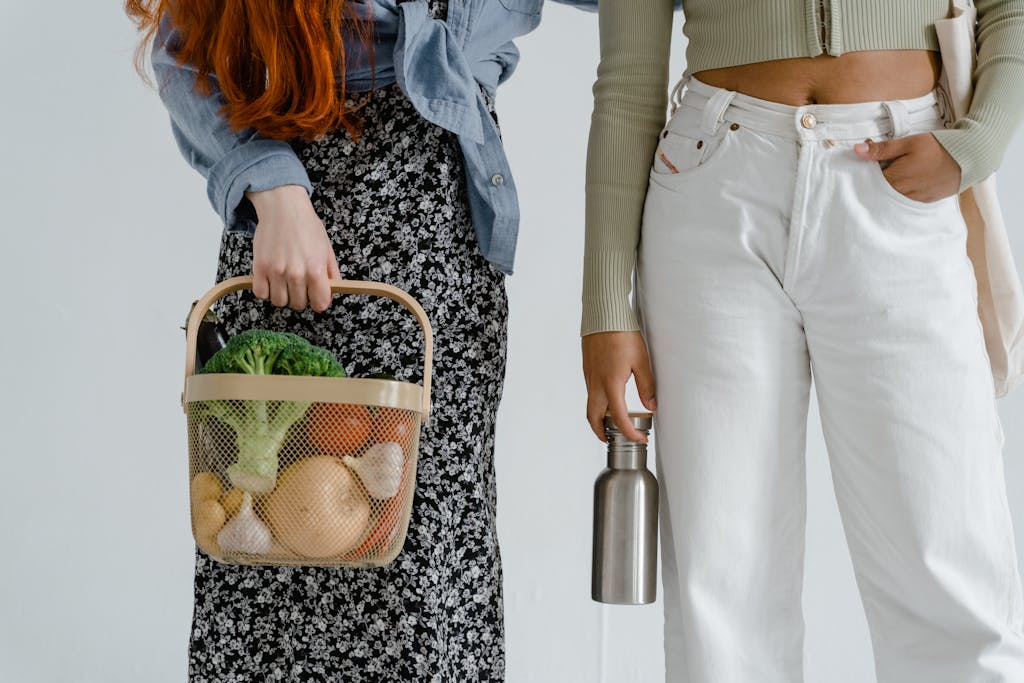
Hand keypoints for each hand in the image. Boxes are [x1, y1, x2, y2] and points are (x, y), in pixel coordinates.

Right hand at [247, 185, 341, 312]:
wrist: (284, 208)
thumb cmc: (307, 227)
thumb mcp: (327, 250)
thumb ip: (331, 274)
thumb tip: (331, 293)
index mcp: (316, 270)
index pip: (320, 304)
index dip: (319, 301)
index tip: (316, 295)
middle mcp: (296, 274)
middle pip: (299, 305)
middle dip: (301, 297)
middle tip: (300, 284)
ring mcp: (276, 272)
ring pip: (279, 302)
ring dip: (283, 295)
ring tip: (285, 281)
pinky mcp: (259, 268)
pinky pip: (261, 293)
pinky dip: (266, 290)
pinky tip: (272, 280)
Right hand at [582, 330, 656, 443]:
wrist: (603, 316)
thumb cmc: (622, 334)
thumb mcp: (641, 360)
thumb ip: (646, 385)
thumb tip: (651, 405)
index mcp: (611, 384)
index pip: (618, 418)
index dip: (630, 433)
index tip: (639, 438)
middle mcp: (596, 384)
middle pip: (593, 419)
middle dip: (602, 433)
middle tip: (614, 439)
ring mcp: (589, 377)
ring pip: (590, 406)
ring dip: (598, 419)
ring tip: (612, 423)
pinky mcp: (587, 370)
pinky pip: (590, 394)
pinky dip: (597, 405)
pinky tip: (608, 399)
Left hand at [854, 132, 960, 202]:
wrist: (970, 157)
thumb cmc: (939, 147)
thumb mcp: (909, 143)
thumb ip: (882, 149)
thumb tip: (857, 150)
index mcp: (895, 179)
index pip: (869, 181)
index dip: (866, 172)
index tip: (867, 164)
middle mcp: (902, 194)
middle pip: (879, 191)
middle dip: (876, 181)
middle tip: (881, 168)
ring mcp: (914, 200)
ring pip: (892, 197)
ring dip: (889, 188)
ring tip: (896, 174)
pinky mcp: (925, 201)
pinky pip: (905, 200)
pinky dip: (902, 193)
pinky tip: (906, 182)